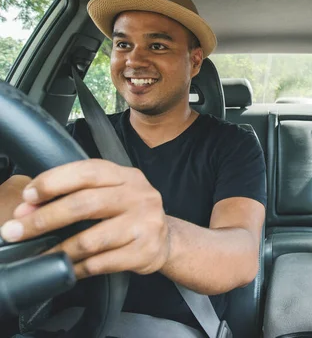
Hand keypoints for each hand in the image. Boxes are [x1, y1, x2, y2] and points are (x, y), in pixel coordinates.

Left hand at [0, 159, 169, 278]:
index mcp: (127, 176)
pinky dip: (78, 268)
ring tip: (41, 255)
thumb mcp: (112, 192)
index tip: (27, 197)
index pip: (87, 172)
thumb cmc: (130, 213)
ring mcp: (144, 224)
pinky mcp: (144, 251)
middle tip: (16, 231)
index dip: (53, 182)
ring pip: (90, 240)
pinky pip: (101, 263)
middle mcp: (139, 196)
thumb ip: (77, 194)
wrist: (167, 239)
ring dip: (58, 250)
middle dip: (44, 219)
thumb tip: (28, 209)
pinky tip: (68, 268)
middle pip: (84, 205)